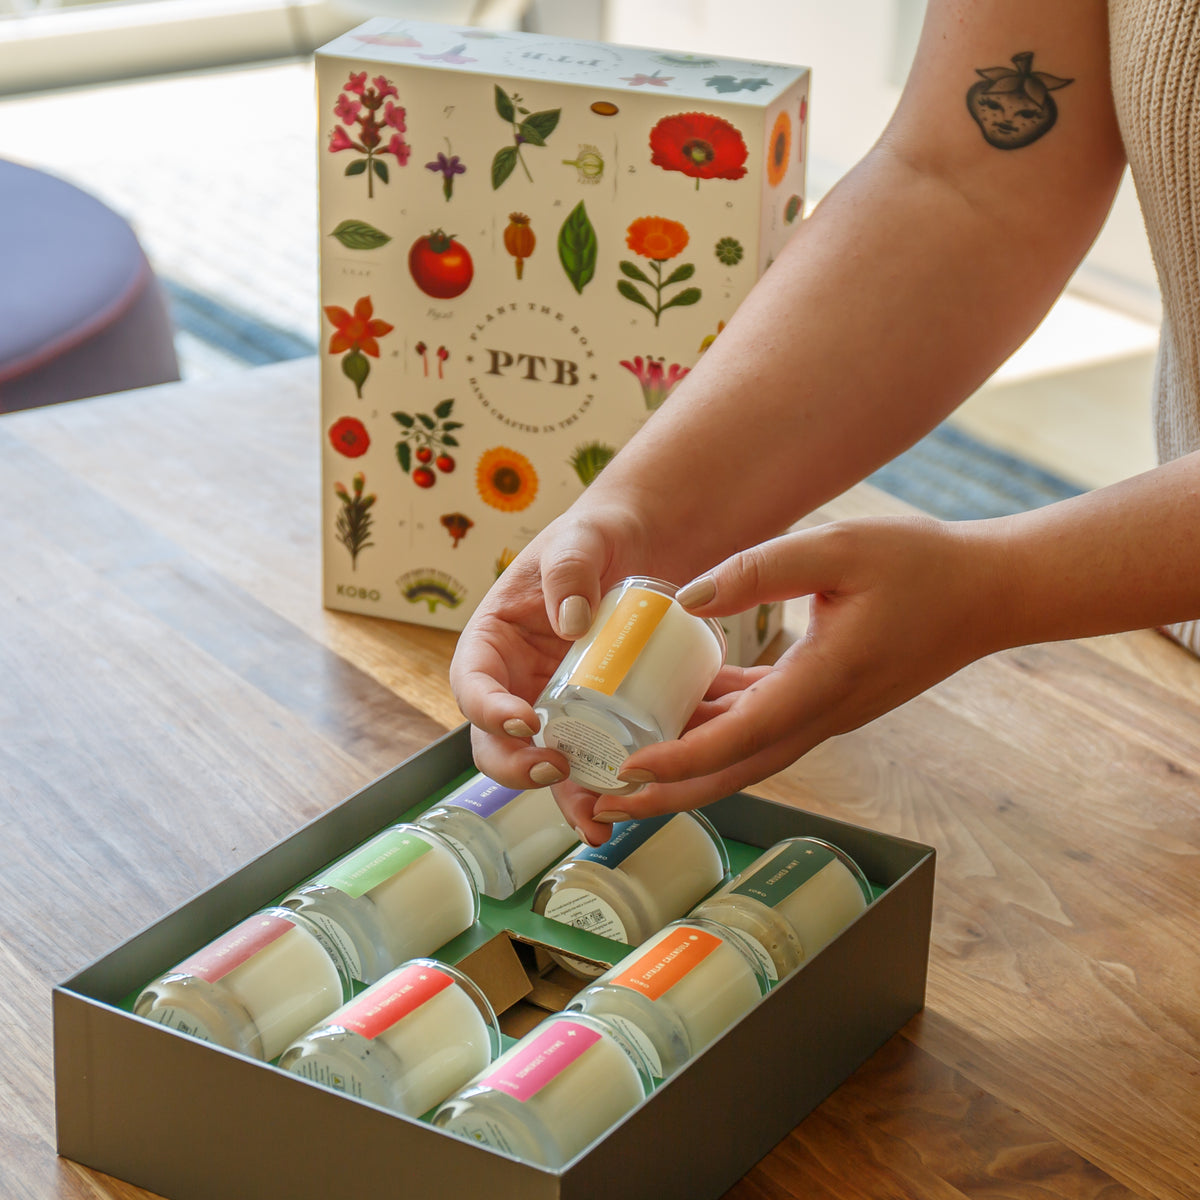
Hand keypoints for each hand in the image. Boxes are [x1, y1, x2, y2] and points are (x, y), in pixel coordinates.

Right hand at [448, 501, 655, 844]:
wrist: (641, 547)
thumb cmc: (596, 537)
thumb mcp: (579, 541)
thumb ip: (570, 570)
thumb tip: (571, 622)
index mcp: (493, 639)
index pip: (472, 681)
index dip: (486, 707)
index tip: (521, 719)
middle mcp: (515, 681)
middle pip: (494, 739)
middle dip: (516, 764)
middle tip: (553, 767)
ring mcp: (553, 706)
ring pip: (541, 763)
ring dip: (561, 796)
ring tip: (593, 820)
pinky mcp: (593, 720)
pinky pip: (588, 762)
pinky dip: (598, 790)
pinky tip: (623, 808)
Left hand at [595, 514, 1015, 818]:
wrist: (990, 592)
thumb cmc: (921, 564)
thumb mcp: (838, 547)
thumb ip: (758, 570)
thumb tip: (687, 598)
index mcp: (821, 684)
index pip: (736, 738)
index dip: (677, 761)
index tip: (626, 771)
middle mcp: (821, 714)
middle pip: (732, 772)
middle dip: (667, 793)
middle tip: (603, 800)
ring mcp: (827, 713)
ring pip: (746, 756)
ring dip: (688, 767)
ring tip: (625, 765)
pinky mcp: (829, 700)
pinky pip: (764, 726)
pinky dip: (719, 727)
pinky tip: (682, 706)